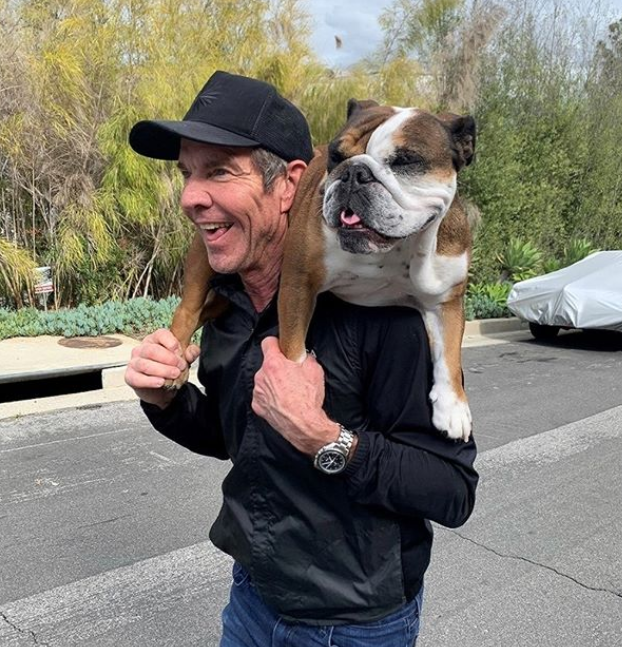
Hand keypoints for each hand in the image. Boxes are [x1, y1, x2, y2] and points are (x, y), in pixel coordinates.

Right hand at [125, 329, 199, 408]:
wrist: (162, 389)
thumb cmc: (170, 369)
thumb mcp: (184, 359)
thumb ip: (191, 353)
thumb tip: (190, 352)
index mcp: (155, 339)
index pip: (161, 334)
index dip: (172, 343)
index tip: (180, 353)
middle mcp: (142, 348)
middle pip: (152, 350)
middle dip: (169, 359)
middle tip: (180, 367)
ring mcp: (134, 362)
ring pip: (145, 364)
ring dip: (162, 370)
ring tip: (174, 375)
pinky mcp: (130, 376)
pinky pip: (138, 378)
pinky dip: (150, 381)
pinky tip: (161, 382)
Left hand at [251, 337, 339, 455]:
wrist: (304, 425)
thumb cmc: (308, 399)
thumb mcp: (315, 369)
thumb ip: (305, 358)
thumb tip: (302, 356)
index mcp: (274, 364)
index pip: (267, 342)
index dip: (276, 343)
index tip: (281, 347)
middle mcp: (261, 376)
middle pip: (267, 364)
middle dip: (278, 367)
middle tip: (291, 374)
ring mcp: (258, 392)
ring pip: (264, 380)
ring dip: (273, 383)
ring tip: (288, 391)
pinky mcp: (258, 406)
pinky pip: (263, 396)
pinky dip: (270, 397)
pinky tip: (283, 402)